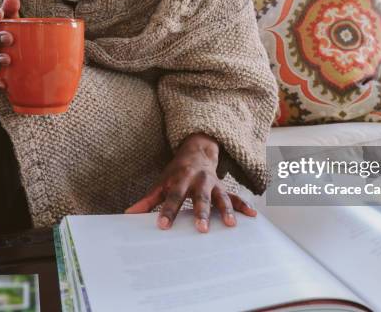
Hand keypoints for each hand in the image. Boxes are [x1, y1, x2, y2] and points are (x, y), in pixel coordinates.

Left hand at [125, 133, 256, 232]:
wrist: (196, 151)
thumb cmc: (176, 172)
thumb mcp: (161, 182)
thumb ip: (148, 199)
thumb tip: (129, 214)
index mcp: (181, 179)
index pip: (173, 197)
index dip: (168, 212)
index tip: (162, 226)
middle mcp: (199, 180)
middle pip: (200, 198)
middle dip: (202, 212)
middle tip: (201, 228)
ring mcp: (213, 184)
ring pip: (221, 197)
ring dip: (226, 210)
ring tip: (230, 224)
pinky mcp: (223, 188)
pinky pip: (235, 196)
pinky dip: (244, 205)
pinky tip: (252, 215)